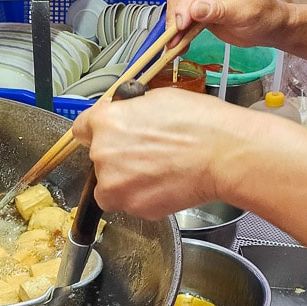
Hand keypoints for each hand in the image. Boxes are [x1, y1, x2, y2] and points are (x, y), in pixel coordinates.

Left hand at [72, 89, 246, 218]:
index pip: (82, 129)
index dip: (97, 133)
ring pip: (111, 185)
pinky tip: (166, 184)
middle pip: (99, 159)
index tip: (109, 136)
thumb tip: (124, 116)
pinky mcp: (132, 207)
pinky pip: (130, 203)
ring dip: (128, 181)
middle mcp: (102, 154)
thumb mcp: (157, 98)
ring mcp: (115, 184)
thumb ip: (129, 111)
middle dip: (118, 157)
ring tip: (160, 171)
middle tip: (148, 154)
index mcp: (105, 122)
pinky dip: (144, 197)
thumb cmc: (200, 123)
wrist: (224, 154)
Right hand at [166, 0, 290, 49]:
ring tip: (174, 47)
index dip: (185, 4)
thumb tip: (195, 9)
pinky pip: (182, 21)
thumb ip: (221, 10)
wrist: (269, 28)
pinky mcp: (199, 12)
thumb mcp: (246, 12)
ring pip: (177, 8)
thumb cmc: (265, 15)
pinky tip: (178, 47)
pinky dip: (178, 34)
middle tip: (175, 39)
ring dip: (173, 28)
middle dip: (176, 17)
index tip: (182, 25)